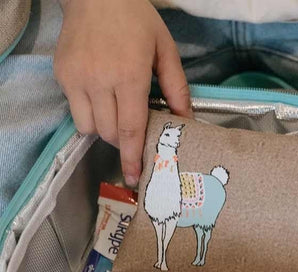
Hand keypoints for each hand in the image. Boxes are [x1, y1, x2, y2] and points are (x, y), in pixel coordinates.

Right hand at [54, 0, 192, 186]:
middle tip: (133, 134)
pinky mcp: (62, 75)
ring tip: (116, 113)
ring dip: (105, 131)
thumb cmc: (137, 21)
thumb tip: (186, 122)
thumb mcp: (165, 51)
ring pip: (89, 128)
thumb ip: (177, 89)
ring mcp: (76, 78)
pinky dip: (89, 114)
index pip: (130, 130)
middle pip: (109, 134)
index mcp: (129, 76)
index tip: (134, 177)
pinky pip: (75, 111)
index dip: (132, 157)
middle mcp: (99, 81)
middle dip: (122, 142)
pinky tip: (100, 97)